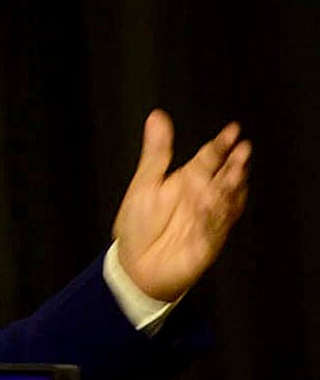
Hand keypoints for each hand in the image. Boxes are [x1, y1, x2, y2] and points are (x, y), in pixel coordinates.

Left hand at [112, 110, 251, 301]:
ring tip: (234, 172)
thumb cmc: (139, 223)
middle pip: (223, 177)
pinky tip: (212, 204)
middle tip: (243, 151)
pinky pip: (214, 226)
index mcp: (187, 179)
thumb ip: (157, 151)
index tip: (232, 130)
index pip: (208, 157)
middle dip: (234, 165)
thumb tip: (157, 117)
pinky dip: (214, 216)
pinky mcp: (209, 240)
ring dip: (231, 187)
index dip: (221, 144)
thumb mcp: (145, 182)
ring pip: (226, 200)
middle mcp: (202, 197)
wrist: (135, 262)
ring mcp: (208, 218)